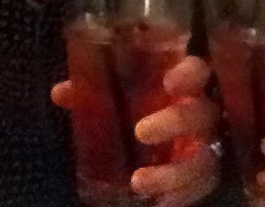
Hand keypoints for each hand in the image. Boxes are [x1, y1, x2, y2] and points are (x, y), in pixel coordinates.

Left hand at [52, 56, 219, 206]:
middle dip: (175, 122)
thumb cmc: (137, 100)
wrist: (152, 131)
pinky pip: (200, 187)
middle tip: (141, 132)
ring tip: (138, 182)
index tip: (168, 83)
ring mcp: (203, 145)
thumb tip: (60, 92)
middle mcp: (198, 111)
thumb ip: (93, 91)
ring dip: (173, 173)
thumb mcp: (118, 93)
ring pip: (204, 158)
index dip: (189, 75)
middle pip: (201, 114)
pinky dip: (181, 197)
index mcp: (181, 84)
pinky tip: (159, 204)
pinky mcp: (201, 174)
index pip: (197, 70)